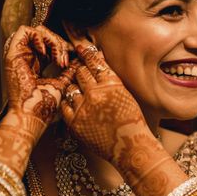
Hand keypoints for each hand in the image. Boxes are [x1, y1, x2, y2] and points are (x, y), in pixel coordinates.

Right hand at [3, 26, 75, 135]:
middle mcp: (27, 57)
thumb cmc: (44, 105)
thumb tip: (80, 59)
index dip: (63, 46)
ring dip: (52, 40)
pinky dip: (39, 37)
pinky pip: (24, 31)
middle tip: (66, 61)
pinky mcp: (13, 53)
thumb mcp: (62, 83)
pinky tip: (45, 52)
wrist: (32, 115)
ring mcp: (19, 54)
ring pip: (37, 30)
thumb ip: (69, 70)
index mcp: (36, 64)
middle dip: (60, 43)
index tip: (74, 58)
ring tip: (58, 59)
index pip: (50, 44)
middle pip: (45, 34)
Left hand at [59, 43, 164, 181]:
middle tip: (80, 72)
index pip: (94, 61)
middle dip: (80, 71)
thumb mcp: (125, 94)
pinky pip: (64, 105)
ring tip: (80, 92)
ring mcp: (83, 108)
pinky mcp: (75, 122)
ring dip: (74, 87)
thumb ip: (110, 80)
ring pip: (71, 87)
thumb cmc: (132, 121)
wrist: (130, 146)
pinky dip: (68, 102)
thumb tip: (98, 65)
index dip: (86, 53)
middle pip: (80, 72)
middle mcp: (95, 93)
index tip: (81, 49)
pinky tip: (75, 104)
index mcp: (111, 84)